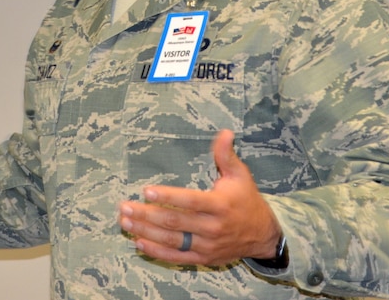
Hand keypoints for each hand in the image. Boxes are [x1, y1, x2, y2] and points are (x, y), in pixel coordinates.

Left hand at [118, 129, 281, 266]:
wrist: (263, 235)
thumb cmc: (247, 200)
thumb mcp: (240, 175)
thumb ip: (226, 155)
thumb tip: (224, 132)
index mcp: (219, 205)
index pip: (189, 201)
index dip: (168, 197)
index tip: (146, 191)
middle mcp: (212, 227)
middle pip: (175, 222)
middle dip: (147, 214)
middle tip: (125, 207)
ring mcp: (207, 245)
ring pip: (172, 240)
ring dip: (146, 231)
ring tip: (125, 221)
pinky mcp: (203, 258)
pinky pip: (176, 256)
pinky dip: (157, 251)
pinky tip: (139, 242)